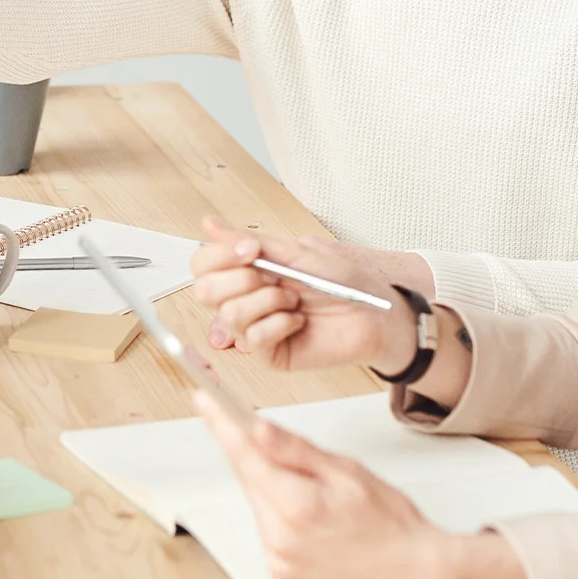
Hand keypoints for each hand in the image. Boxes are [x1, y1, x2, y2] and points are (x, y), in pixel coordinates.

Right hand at [192, 217, 418, 372]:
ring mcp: (254, 328)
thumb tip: (209, 223)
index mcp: (248, 271)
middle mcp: (245, 299)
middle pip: (205, 291)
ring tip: (294, 300)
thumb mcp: (296, 252)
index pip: (203, 264)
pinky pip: (254, 339)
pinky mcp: (269, 354)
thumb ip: (251, 241)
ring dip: (269, 300)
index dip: (219, 255)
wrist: (373, 312)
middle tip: (274, 278)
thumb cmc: (342, 281)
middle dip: (241, 279)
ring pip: (230, 315)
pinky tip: (298, 321)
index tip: (250, 249)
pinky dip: (280, 323)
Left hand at [197, 394, 459, 578]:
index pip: (247, 456)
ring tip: (302, 474)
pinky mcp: (281, 574)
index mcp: (298, 508)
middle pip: (248, 479)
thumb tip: (258, 429)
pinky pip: (267, 527)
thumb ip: (297, 450)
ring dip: (265, 479)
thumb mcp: (347, 469)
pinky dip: (275, 507)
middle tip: (238, 418)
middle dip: (246, 448)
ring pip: (257, 502)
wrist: (409, 567)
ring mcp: (279, 561)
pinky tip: (302, 503)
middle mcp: (281, 540)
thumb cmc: (388, 516)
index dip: (222, 425)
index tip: (205, 400)